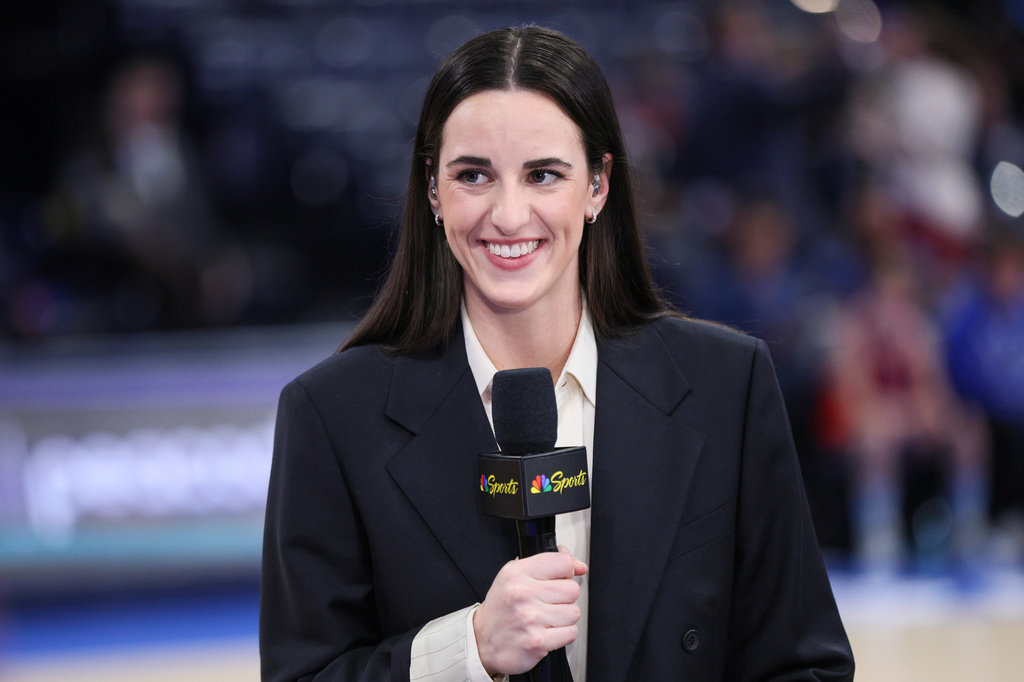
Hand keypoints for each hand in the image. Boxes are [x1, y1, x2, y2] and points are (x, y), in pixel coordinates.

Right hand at [473, 545, 587, 675]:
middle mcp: (522, 593)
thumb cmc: (502, 609)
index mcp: (517, 573)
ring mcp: (530, 618)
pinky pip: (571, 633)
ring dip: (564, 618)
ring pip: (574, 612)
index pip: (563, 562)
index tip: (559, 579)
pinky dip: (563, 634)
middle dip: (564, 598)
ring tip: (546, 619)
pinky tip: (547, 632)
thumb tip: (579, 565)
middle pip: (572, 589)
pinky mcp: (537, 642)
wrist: (482, 641)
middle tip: (548, 603)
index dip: (566, 572)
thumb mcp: (515, 576)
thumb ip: (548, 565)